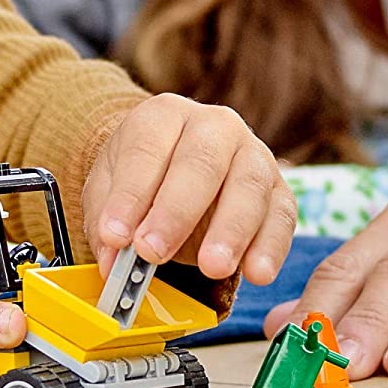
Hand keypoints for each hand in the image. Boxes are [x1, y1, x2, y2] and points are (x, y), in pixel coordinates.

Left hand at [81, 93, 296, 284]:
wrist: (177, 175)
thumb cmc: (143, 178)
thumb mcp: (109, 191)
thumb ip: (106, 223)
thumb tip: (112, 262)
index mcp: (163, 115)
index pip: (146, 150)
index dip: (129, 195)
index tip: (115, 236)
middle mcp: (213, 126)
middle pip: (201, 162)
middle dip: (175, 212)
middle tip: (152, 252)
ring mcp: (252, 154)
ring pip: (248, 187)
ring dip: (231, 231)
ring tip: (211, 267)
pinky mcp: (278, 189)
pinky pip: (281, 216)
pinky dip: (270, 246)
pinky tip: (256, 273)